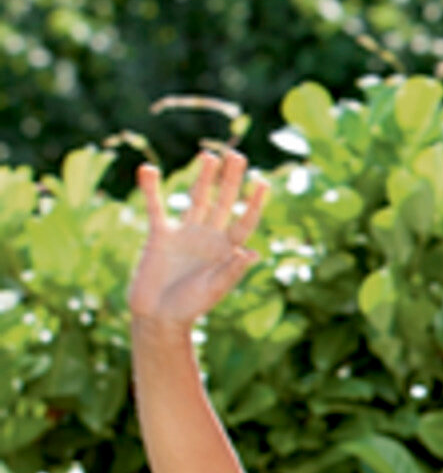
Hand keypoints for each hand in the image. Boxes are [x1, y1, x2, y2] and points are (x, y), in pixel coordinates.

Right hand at [128, 149, 268, 326]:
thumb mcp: (214, 290)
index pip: (244, 221)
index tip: (263, 183)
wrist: (158, 316)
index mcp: (227, 250)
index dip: (254, 203)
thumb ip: (232, 271)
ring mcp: (185, 234)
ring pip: (196, 199)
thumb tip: (252, 252)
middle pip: (223, 202)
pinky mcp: (160, 235)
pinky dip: (152, 189)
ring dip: (203, 178)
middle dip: (231, 180)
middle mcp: (209, 237)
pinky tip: (148, 169)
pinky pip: (156, 207)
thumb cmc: (191, 307)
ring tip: (209, 156)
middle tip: (237, 155)